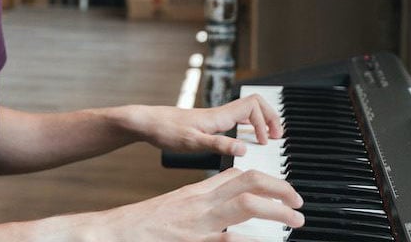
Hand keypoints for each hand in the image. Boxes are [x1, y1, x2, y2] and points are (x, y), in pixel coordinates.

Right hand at [89, 168, 303, 240]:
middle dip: (280, 189)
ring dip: (277, 211)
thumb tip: (227, 207)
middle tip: (298, 202)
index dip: (267, 179)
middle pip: (248, 182)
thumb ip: (202, 204)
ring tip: (296, 220)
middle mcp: (200, 203)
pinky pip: (227, 238)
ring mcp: (197, 223)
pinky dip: (251, 240)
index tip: (285, 190)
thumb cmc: (144, 225)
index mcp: (196, 193)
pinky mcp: (191, 241)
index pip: (238, 175)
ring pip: (246, 205)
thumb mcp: (176, 208)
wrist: (112, 232)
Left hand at [121, 95, 283, 155]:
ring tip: (267, 137)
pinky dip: (247, 126)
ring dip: (260, 120)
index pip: (254, 106)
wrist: (147, 123)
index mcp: (220, 116)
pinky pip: (235, 120)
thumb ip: (219, 145)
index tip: (265, 142)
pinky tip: (244, 138)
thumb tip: (244, 148)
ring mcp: (214, 118)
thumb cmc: (166, 131)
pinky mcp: (207, 123)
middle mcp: (219, 114)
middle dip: (270, 117)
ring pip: (246, 111)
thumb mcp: (193, 143)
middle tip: (277, 135)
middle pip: (255, 104)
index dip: (265, 121)